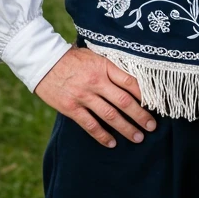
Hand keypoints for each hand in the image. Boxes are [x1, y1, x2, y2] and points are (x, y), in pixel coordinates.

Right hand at [34, 45, 156, 147]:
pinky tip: (112, 143)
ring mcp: (84, 96)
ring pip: (110, 116)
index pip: (130, 81)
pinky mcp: (71, 108)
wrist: (43, 61)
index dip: (145, 94)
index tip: (156, 104)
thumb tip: (131, 74)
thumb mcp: (94, 54)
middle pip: (124, 101)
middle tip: (152, 126)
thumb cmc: (71, 57)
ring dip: (126, 128)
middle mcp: (96, 82)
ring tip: (138, 137)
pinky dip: (102, 136)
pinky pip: (90, 125)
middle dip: (141, 115)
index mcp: (104, 66)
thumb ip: (110, 65)